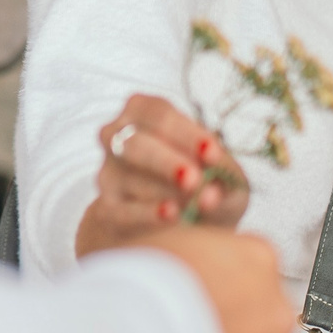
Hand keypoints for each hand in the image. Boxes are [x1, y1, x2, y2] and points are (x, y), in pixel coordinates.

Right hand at [75, 94, 247, 255]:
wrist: (189, 220)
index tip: (213, 154)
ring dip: (167, 192)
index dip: (186, 134)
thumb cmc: (208, 181)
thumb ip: (223, 178)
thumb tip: (211, 194)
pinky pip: (121, 212)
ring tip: (202, 204)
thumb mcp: (225, 172)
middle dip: (166, 162)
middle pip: (136, 144)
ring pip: (130, 179)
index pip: (159, 115)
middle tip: (195, 179)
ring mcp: (108, 173)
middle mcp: (116, 136)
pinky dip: (146, 214)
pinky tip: (171, 215)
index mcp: (142, 111)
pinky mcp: (107, 209)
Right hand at [126, 225, 294, 332]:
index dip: (219, 277)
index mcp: (255, 260)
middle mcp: (272, 312)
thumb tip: (182, 259)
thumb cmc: (136, 291)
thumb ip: (190, 251)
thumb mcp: (160, 242)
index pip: (251, 262)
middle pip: (258, 315)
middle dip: (228, 322)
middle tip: (185, 327)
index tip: (196, 287)